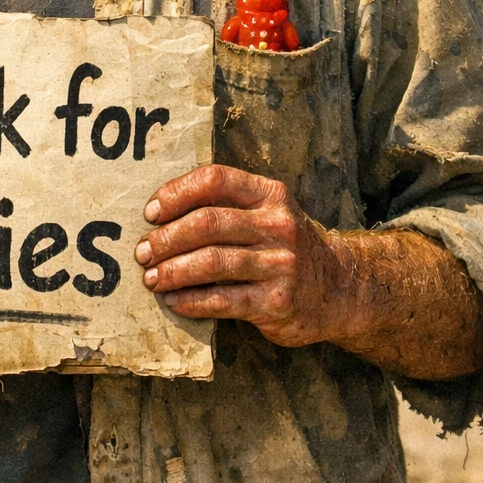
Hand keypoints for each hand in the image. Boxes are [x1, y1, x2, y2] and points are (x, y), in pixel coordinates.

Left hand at [134, 164, 339, 347]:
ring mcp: (281, 264)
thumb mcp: (267, 212)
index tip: (150, 213)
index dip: (176, 193)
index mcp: (270, 195)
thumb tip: (160, 213)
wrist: (340, 287)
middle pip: (208, 223)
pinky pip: (223, 300)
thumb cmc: (284, 245)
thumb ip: (226, 204)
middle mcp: (278, 226)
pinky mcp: (278, 302)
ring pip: (212, 262)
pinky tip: (174, 301)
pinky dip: (191, 301)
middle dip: (166, 239)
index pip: (215, 179)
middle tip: (142, 252)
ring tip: (151, 278)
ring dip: (173, 271)